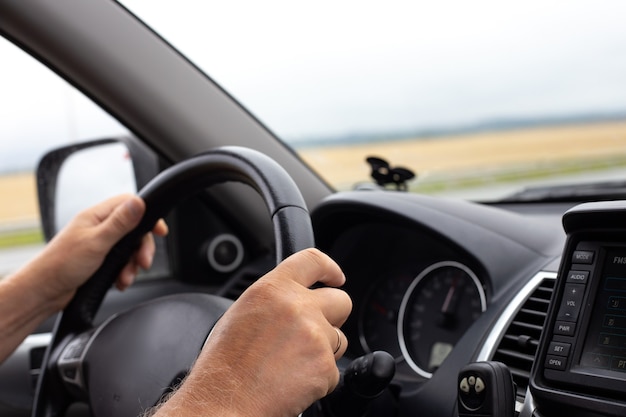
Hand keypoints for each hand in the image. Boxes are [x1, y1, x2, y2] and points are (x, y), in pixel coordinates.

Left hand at [31, 194, 167, 310]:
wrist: (43, 292)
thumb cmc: (61, 265)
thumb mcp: (97, 242)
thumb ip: (120, 223)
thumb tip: (139, 202)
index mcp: (96, 216)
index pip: (129, 204)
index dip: (148, 215)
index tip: (159, 231)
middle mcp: (98, 227)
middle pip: (134, 230)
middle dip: (142, 248)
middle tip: (143, 261)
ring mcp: (99, 244)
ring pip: (129, 249)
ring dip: (132, 264)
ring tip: (126, 277)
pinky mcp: (99, 261)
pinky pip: (121, 263)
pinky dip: (124, 273)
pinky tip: (119, 282)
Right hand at [154, 248, 351, 416]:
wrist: (224, 401)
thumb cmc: (224, 364)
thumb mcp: (242, 313)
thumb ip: (274, 300)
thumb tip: (292, 299)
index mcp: (273, 289)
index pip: (312, 261)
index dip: (329, 269)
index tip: (336, 277)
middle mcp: (297, 306)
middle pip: (341, 301)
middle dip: (333, 317)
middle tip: (314, 333)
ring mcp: (315, 335)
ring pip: (339, 339)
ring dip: (324, 351)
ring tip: (291, 365)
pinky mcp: (325, 365)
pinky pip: (334, 370)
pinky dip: (319, 379)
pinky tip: (292, 383)